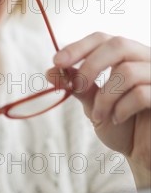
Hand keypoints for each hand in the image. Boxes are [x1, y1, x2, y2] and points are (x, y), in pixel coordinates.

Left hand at [46, 33, 150, 185]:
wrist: (142, 153)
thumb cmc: (122, 127)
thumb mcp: (93, 104)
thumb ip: (77, 86)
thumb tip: (51, 70)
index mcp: (127, 57)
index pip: (102, 39)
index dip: (78, 47)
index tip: (57, 62)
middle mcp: (145, 60)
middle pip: (118, 45)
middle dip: (91, 66)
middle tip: (76, 88)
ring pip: (127, 71)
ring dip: (104, 97)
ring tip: (98, 116)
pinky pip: (141, 94)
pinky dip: (122, 108)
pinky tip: (118, 119)